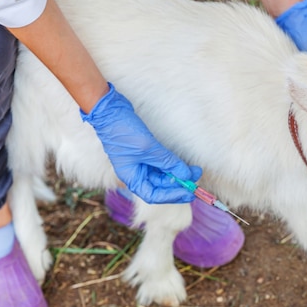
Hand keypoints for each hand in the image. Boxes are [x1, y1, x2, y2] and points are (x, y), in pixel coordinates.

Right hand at [81, 83, 201, 203]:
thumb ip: (168, 163)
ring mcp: (140, 163)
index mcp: (132, 178)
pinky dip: (172, 165)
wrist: (110, 111)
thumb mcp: (148, 148)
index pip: (153, 195)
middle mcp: (136, 173)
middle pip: (160, 186)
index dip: (172, 196)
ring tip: (195, 170)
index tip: (188, 192)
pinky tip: (183, 164)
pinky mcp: (145, 153)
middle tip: (196, 177)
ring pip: (162, 174)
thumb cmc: (123, 132)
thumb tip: (186, 175)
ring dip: (178, 173)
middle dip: (179, 183)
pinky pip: (161, 164)